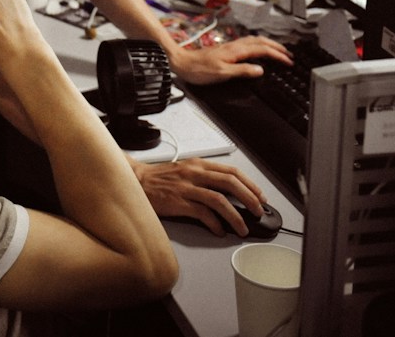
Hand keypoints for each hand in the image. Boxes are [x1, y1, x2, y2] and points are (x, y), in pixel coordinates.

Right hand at [131, 157, 265, 235]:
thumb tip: (229, 194)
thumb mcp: (185, 171)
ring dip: (235, 216)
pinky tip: (219, 231)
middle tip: (257, 211)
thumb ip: (205, 178)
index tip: (260, 197)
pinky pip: (202, 213)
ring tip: (242, 227)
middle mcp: (194, 173)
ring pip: (219, 199)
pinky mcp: (177, 202)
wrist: (135, 181)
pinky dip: (215, 224)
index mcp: (198, 165)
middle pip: (229, 183)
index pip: (231, 172)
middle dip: (249, 198)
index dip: (250, 185)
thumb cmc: (160, 179)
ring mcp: (186, 187)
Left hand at [169, 34, 290, 85]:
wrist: (181, 63)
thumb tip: (261, 70)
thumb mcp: (222, 73)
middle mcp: (235, 46)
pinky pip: (248, 44)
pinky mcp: (226, 49)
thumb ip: (242, 71)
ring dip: (268, 45)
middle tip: (288, 54)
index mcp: (236, 51)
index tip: (288, 61)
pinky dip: (259, 45)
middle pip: (260, 42)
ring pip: (254, 41)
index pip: (262, 50)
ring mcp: (230, 46)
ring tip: (278, 51)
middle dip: (276, 47)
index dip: (277, 55)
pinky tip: (258, 51)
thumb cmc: (199, 70)